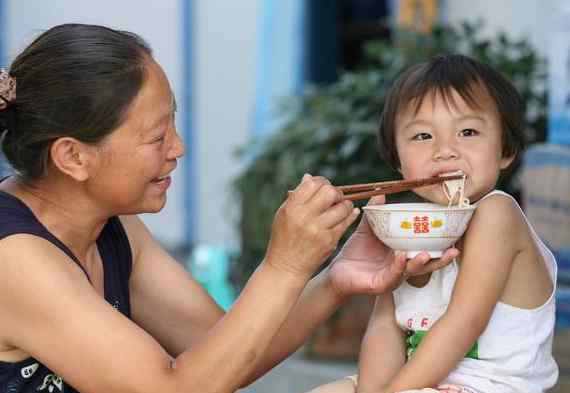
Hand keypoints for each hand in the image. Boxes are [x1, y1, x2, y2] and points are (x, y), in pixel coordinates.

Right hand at [265, 174, 359, 278]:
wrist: (286, 267)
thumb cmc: (283, 239)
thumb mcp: (283, 215)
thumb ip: (297, 196)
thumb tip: (309, 177)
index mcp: (291, 208)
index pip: (312, 184)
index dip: (321, 182)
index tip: (324, 186)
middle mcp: (305, 217)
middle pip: (329, 192)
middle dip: (335, 192)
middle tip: (334, 197)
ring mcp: (318, 230)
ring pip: (342, 206)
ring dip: (345, 204)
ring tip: (341, 206)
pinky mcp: (329, 241)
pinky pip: (346, 222)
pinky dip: (350, 215)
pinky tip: (350, 213)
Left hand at [328, 195, 458, 297]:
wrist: (337, 271)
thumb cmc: (355, 253)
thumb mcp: (367, 230)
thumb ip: (376, 213)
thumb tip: (381, 193)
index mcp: (402, 255)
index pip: (426, 251)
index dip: (440, 247)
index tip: (454, 237)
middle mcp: (401, 268)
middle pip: (426, 265)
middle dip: (440, 260)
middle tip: (454, 251)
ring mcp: (392, 278)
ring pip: (411, 272)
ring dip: (420, 263)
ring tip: (426, 254)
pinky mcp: (380, 285)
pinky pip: (391, 276)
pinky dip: (397, 266)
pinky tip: (400, 256)